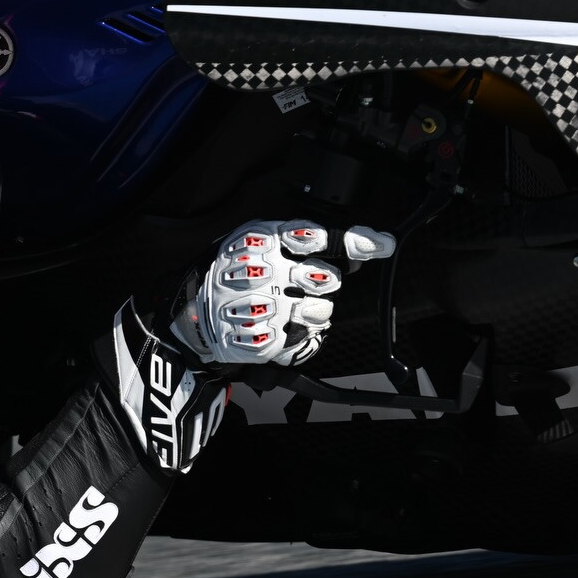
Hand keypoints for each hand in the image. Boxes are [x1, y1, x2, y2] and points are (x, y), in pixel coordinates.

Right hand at [171, 220, 394, 366]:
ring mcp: (264, 308)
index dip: (355, 240)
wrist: (193, 315)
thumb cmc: (232, 273)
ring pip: (322, 312)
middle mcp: (264, 271)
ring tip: (284, 307)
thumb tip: (358, 246)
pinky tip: (276, 325)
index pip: (317, 237)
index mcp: (262, 240)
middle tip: (301, 284)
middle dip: (323, 282)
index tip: (383, 243)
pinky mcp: (265, 340)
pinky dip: (299, 334)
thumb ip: (301, 239)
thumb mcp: (256, 240)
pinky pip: (308, 339)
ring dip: (312, 312)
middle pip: (327, 279)